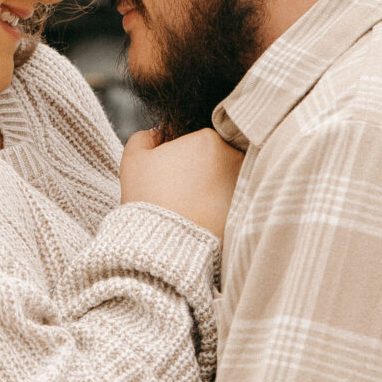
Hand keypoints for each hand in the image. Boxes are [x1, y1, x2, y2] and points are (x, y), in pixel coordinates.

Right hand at [120, 126, 242, 245]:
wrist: (164, 248)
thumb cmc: (147, 201)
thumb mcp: (134, 161)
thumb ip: (145, 138)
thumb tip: (158, 134)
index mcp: (208, 138)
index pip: (197, 139)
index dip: (181, 155)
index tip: (170, 174)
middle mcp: (233, 158)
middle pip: (215, 157)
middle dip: (200, 171)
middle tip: (178, 192)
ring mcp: (243, 185)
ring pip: (224, 180)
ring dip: (210, 189)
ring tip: (188, 208)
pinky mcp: (247, 211)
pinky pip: (230, 202)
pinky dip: (218, 208)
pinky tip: (199, 219)